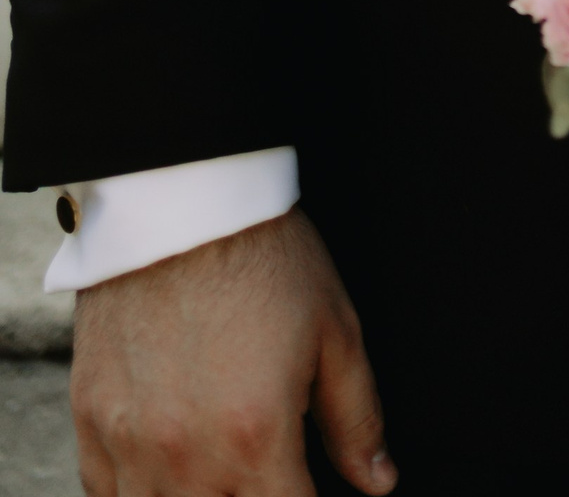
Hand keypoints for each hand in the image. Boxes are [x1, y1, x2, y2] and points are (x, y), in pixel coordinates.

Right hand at [71, 207, 394, 496]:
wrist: (183, 199)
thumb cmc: (264, 257)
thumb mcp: (334, 330)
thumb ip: (357, 418)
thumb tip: (378, 481)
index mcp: (255, 437)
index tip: (308, 485)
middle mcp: (186, 457)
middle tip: (266, 468)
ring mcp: (129, 446)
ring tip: (221, 472)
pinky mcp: (91, 422)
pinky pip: (105, 496)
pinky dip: (138, 493)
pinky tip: (167, 471)